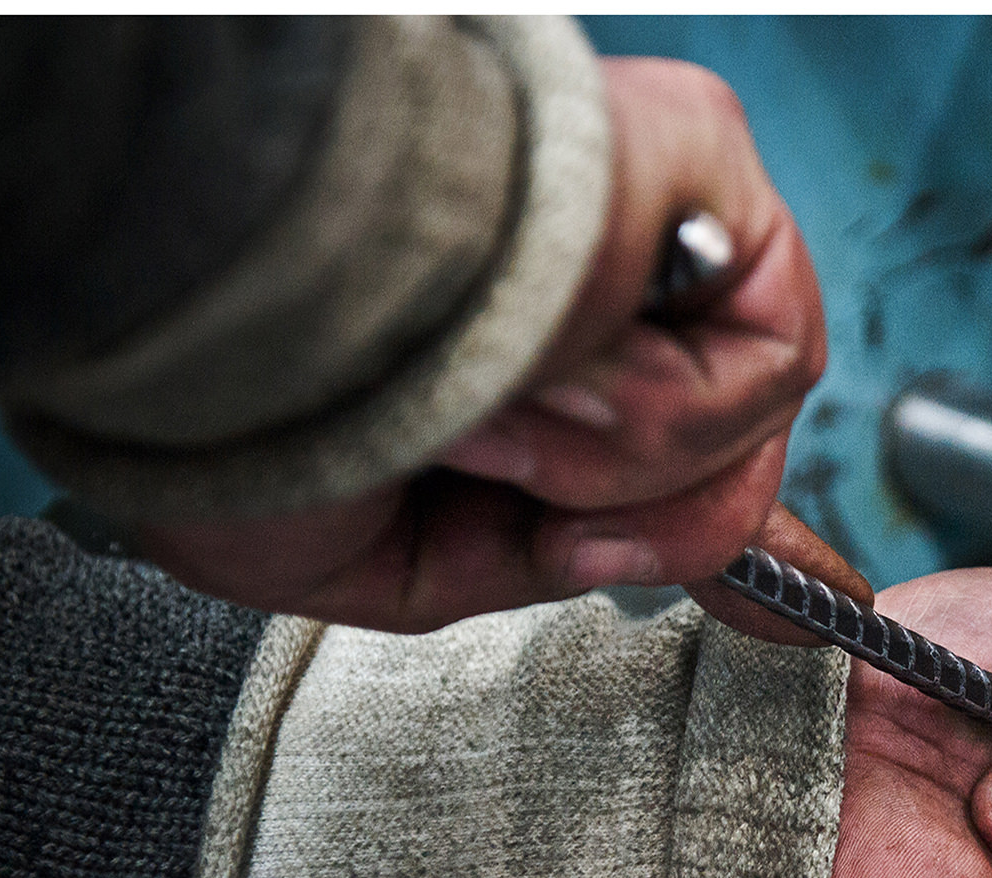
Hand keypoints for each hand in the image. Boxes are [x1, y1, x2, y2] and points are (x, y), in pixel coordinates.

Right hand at [133, 57, 827, 632]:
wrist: (201, 317)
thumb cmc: (232, 422)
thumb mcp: (405, 558)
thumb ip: (555, 559)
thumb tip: (687, 568)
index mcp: (535, 336)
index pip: (688, 421)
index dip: (724, 515)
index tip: (790, 611)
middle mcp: (601, 262)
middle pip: (732, 430)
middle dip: (648, 514)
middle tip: (510, 486)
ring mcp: (650, 203)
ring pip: (752, 404)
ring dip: (624, 464)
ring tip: (488, 419)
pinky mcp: (693, 151)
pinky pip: (766, 348)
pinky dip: (664, 415)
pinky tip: (547, 379)